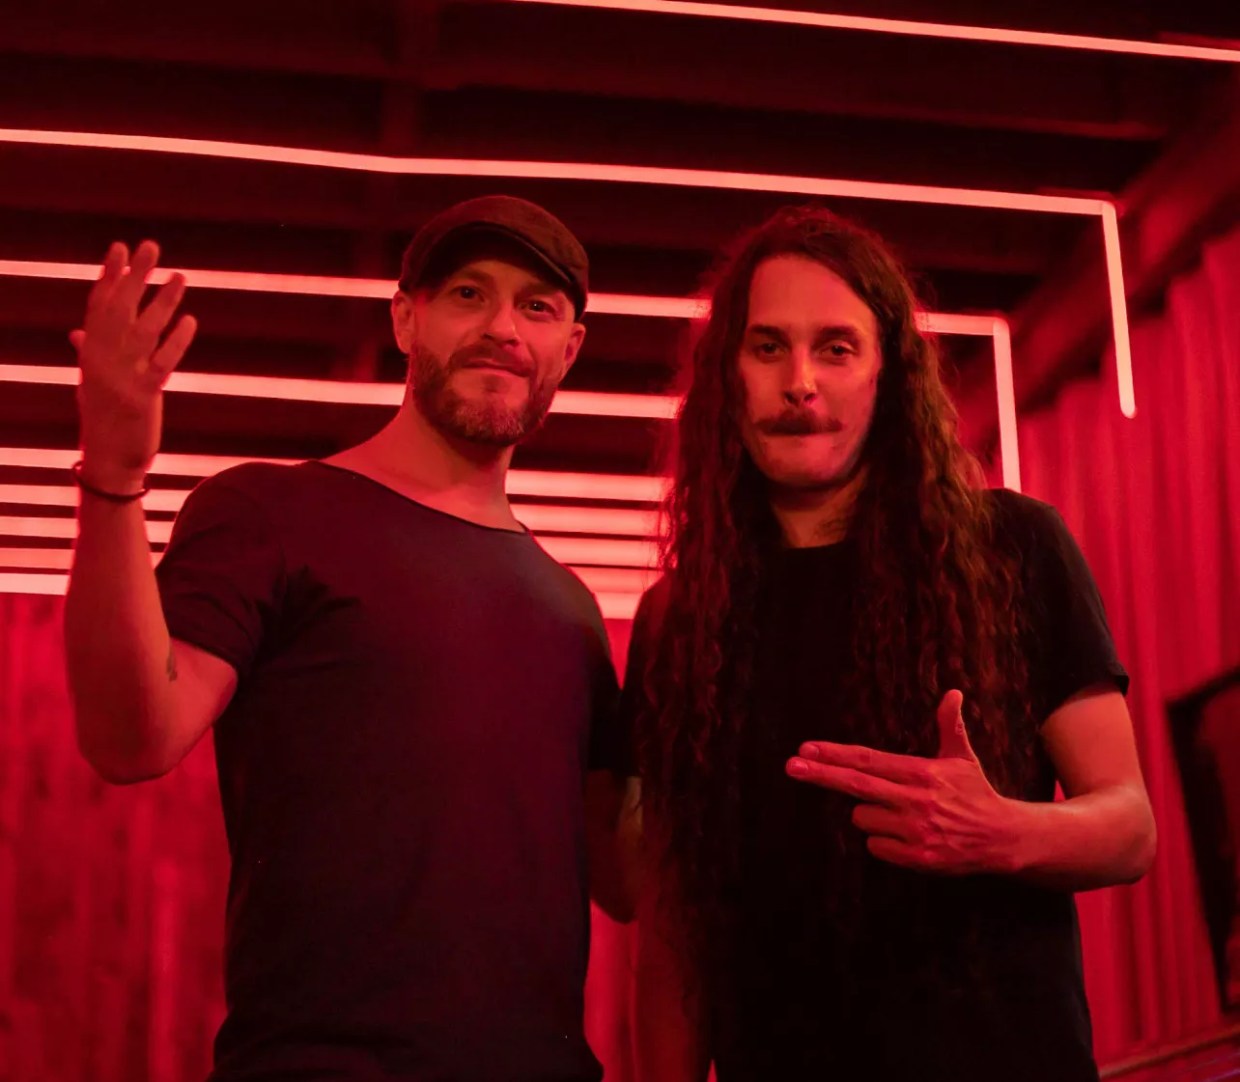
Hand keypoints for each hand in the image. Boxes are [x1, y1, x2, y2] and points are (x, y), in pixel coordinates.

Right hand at [72, 241, 196, 490]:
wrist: (109, 460)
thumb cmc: (103, 418)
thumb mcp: (92, 383)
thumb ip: (88, 354)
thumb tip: (77, 333)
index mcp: (90, 354)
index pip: (97, 305)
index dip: (109, 275)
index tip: (119, 246)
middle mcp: (101, 361)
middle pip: (119, 308)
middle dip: (135, 275)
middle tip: (150, 245)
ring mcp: (121, 378)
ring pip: (144, 331)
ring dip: (163, 302)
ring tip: (180, 276)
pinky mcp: (142, 398)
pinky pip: (162, 363)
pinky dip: (176, 341)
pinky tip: (190, 321)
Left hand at [785, 690, 1021, 874]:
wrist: (1004, 839)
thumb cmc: (975, 794)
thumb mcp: (962, 758)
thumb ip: (950, 726)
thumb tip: (953, 693)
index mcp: (922, 772)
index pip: (868, 760)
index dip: (835, 754)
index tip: (806, 749)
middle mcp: (915, 799)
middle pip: (856, 785)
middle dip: (820, 774)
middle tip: (791, 766)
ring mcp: (915, 830)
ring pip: (863, 818)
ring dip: (871, 815)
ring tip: (902, 815)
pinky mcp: (917, 858)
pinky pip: (876, 847)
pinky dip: (884, 842)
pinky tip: (907, 837)